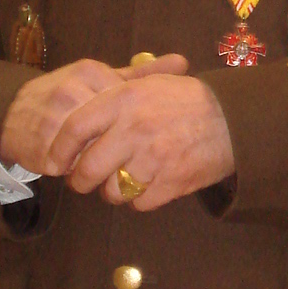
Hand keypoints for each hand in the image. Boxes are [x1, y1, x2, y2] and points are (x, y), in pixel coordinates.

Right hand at [0, 55, 187, 174]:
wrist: (10, 114)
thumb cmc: (64, 97)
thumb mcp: (100, 80)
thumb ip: (140, 75)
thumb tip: (183, 62)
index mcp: (90, 73)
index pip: (128, 102)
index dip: (139, 124)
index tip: (148, 134)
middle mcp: (72, 92)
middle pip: (113, 128)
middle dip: (124, 147)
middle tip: (136, 158)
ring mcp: (55, 119)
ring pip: (94, 150)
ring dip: (104, 163)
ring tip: (111, 168)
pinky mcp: (42, 146)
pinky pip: (73, 167)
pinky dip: (81, 172)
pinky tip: (85, 173)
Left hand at [54, 74, 234, 210]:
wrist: (233, 118)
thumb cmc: (185, 100)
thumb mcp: (148, 84)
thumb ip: (113, 99)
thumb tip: (75, 124)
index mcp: (125, 99)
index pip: (75, 128)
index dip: (59, 149)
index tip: (54, 162)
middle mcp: (134, 128)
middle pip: (88, 169)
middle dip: (81, 180)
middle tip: (85, 180)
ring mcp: (153, 157)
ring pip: (112, 191)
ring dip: (113, 192)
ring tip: (123, 181)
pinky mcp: (171, 182)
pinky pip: (139, 203)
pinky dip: (140, 199)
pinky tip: (149, 184)